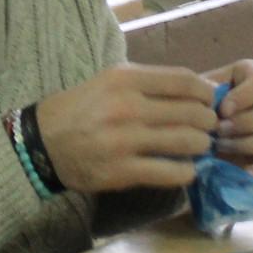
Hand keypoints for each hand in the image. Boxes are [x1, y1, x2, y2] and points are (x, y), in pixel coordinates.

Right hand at [35, 63, 217, 193]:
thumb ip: (150, 83)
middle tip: (209, 128)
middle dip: (208, 122)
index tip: (210, 101)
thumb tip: (198, 89)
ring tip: (199, 148)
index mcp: (125, 79)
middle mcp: (127, 107)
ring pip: (187, 142)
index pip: (184, 81)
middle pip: (192, 113)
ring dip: (201, 146)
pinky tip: (186, 170)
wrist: (42, 142)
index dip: (206, 93)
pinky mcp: (122, 171)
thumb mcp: (111, 81)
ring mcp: (125, 141)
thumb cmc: (82, 108)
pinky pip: (170, 172)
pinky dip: (187, 172)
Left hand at [203, 58, 252, 182]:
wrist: (189, 138)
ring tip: (222, 148)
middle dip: (248, 123)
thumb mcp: (195, 94)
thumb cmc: (193, 109)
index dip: (247, 95)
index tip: (223, 110)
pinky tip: (245, 172)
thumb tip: (215, 95)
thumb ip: (205, 91)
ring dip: (251, 145)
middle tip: (219, 132)